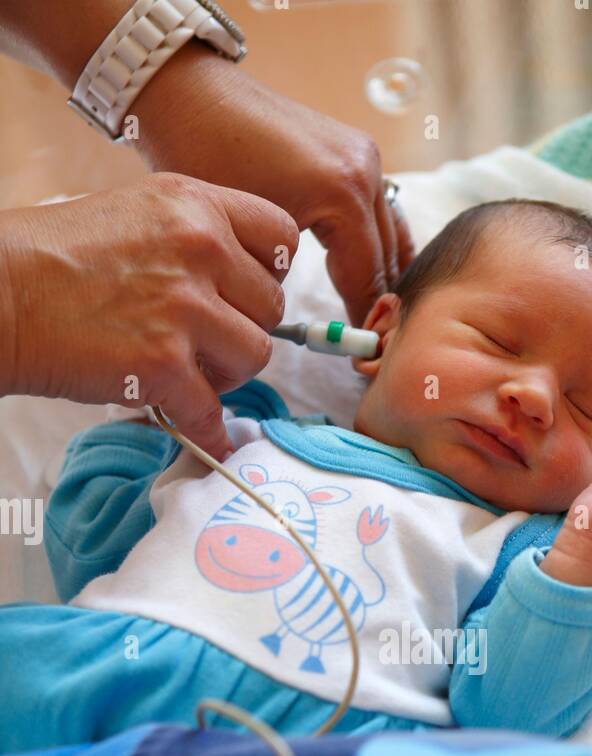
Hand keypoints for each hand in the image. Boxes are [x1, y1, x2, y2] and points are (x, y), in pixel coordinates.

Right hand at [0, 174, 296, 458]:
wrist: (1, 290)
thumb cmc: (54, 256)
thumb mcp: (137, 212)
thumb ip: (193, 238)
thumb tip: (234, 285)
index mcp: (195, 204)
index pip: (280, 237)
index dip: (269, 274)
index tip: (247, 295)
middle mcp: (199, 248)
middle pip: (271, 306)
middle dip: (243, 330)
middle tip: (208, 342)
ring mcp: (184, 307)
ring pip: (254, 357)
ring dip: (227, 374)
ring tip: (190, 373)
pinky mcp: (163, 362)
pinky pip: (211, 410)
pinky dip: (206, 429)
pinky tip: (201, 432)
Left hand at [133, 44, 415, 327]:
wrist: (192, 96)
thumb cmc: (205, 159)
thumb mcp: (243, 234)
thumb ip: (281, 282)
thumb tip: (302, 326)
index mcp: (343, 192)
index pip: (368, 277)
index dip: (364, 321)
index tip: (362, 356)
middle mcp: (365, 170)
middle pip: (389, 258)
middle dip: (382, 303)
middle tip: (371, 346)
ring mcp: (364, 155)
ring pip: (391, 234)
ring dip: (384, 275)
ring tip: (373, 317)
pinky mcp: (354, 149)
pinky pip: (378, 210)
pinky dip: (376, 244)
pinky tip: (367, 274)